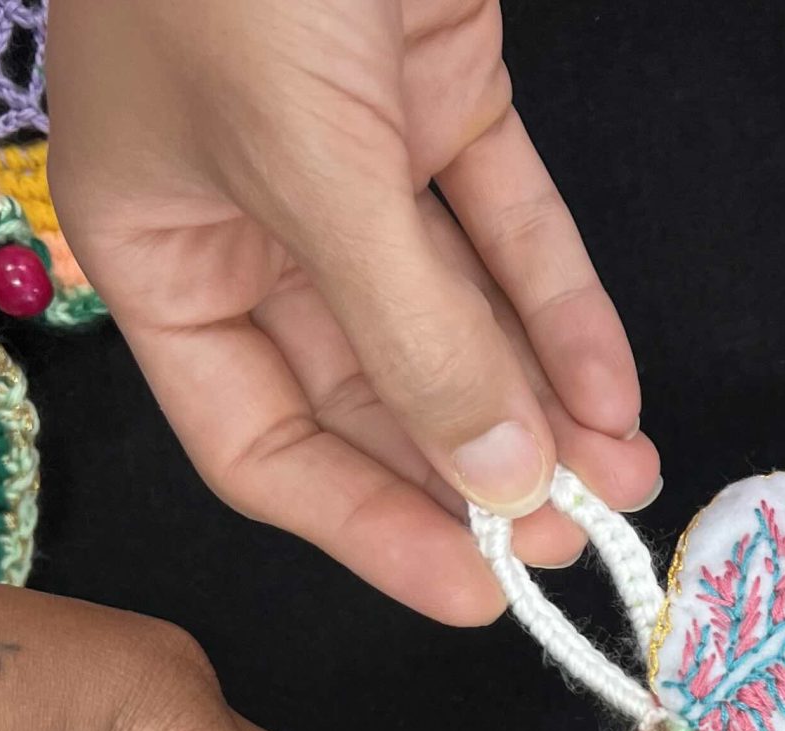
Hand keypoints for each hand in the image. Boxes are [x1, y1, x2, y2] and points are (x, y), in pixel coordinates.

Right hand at [48, 0, 659, 623]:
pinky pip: (504, 227)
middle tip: (577, 543)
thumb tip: (506, 487)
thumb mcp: (314, 175)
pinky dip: (561, 305)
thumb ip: (414, 341)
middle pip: (373, 390)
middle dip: (478, 469)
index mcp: (156, 247)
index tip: (478, 592)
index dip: (368, 526)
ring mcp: (345, 152)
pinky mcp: (432, 84)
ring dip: (538, 402)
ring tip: (628, 480)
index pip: (265, 441)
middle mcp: (246, 214)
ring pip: (451, 315)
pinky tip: (615, 389)